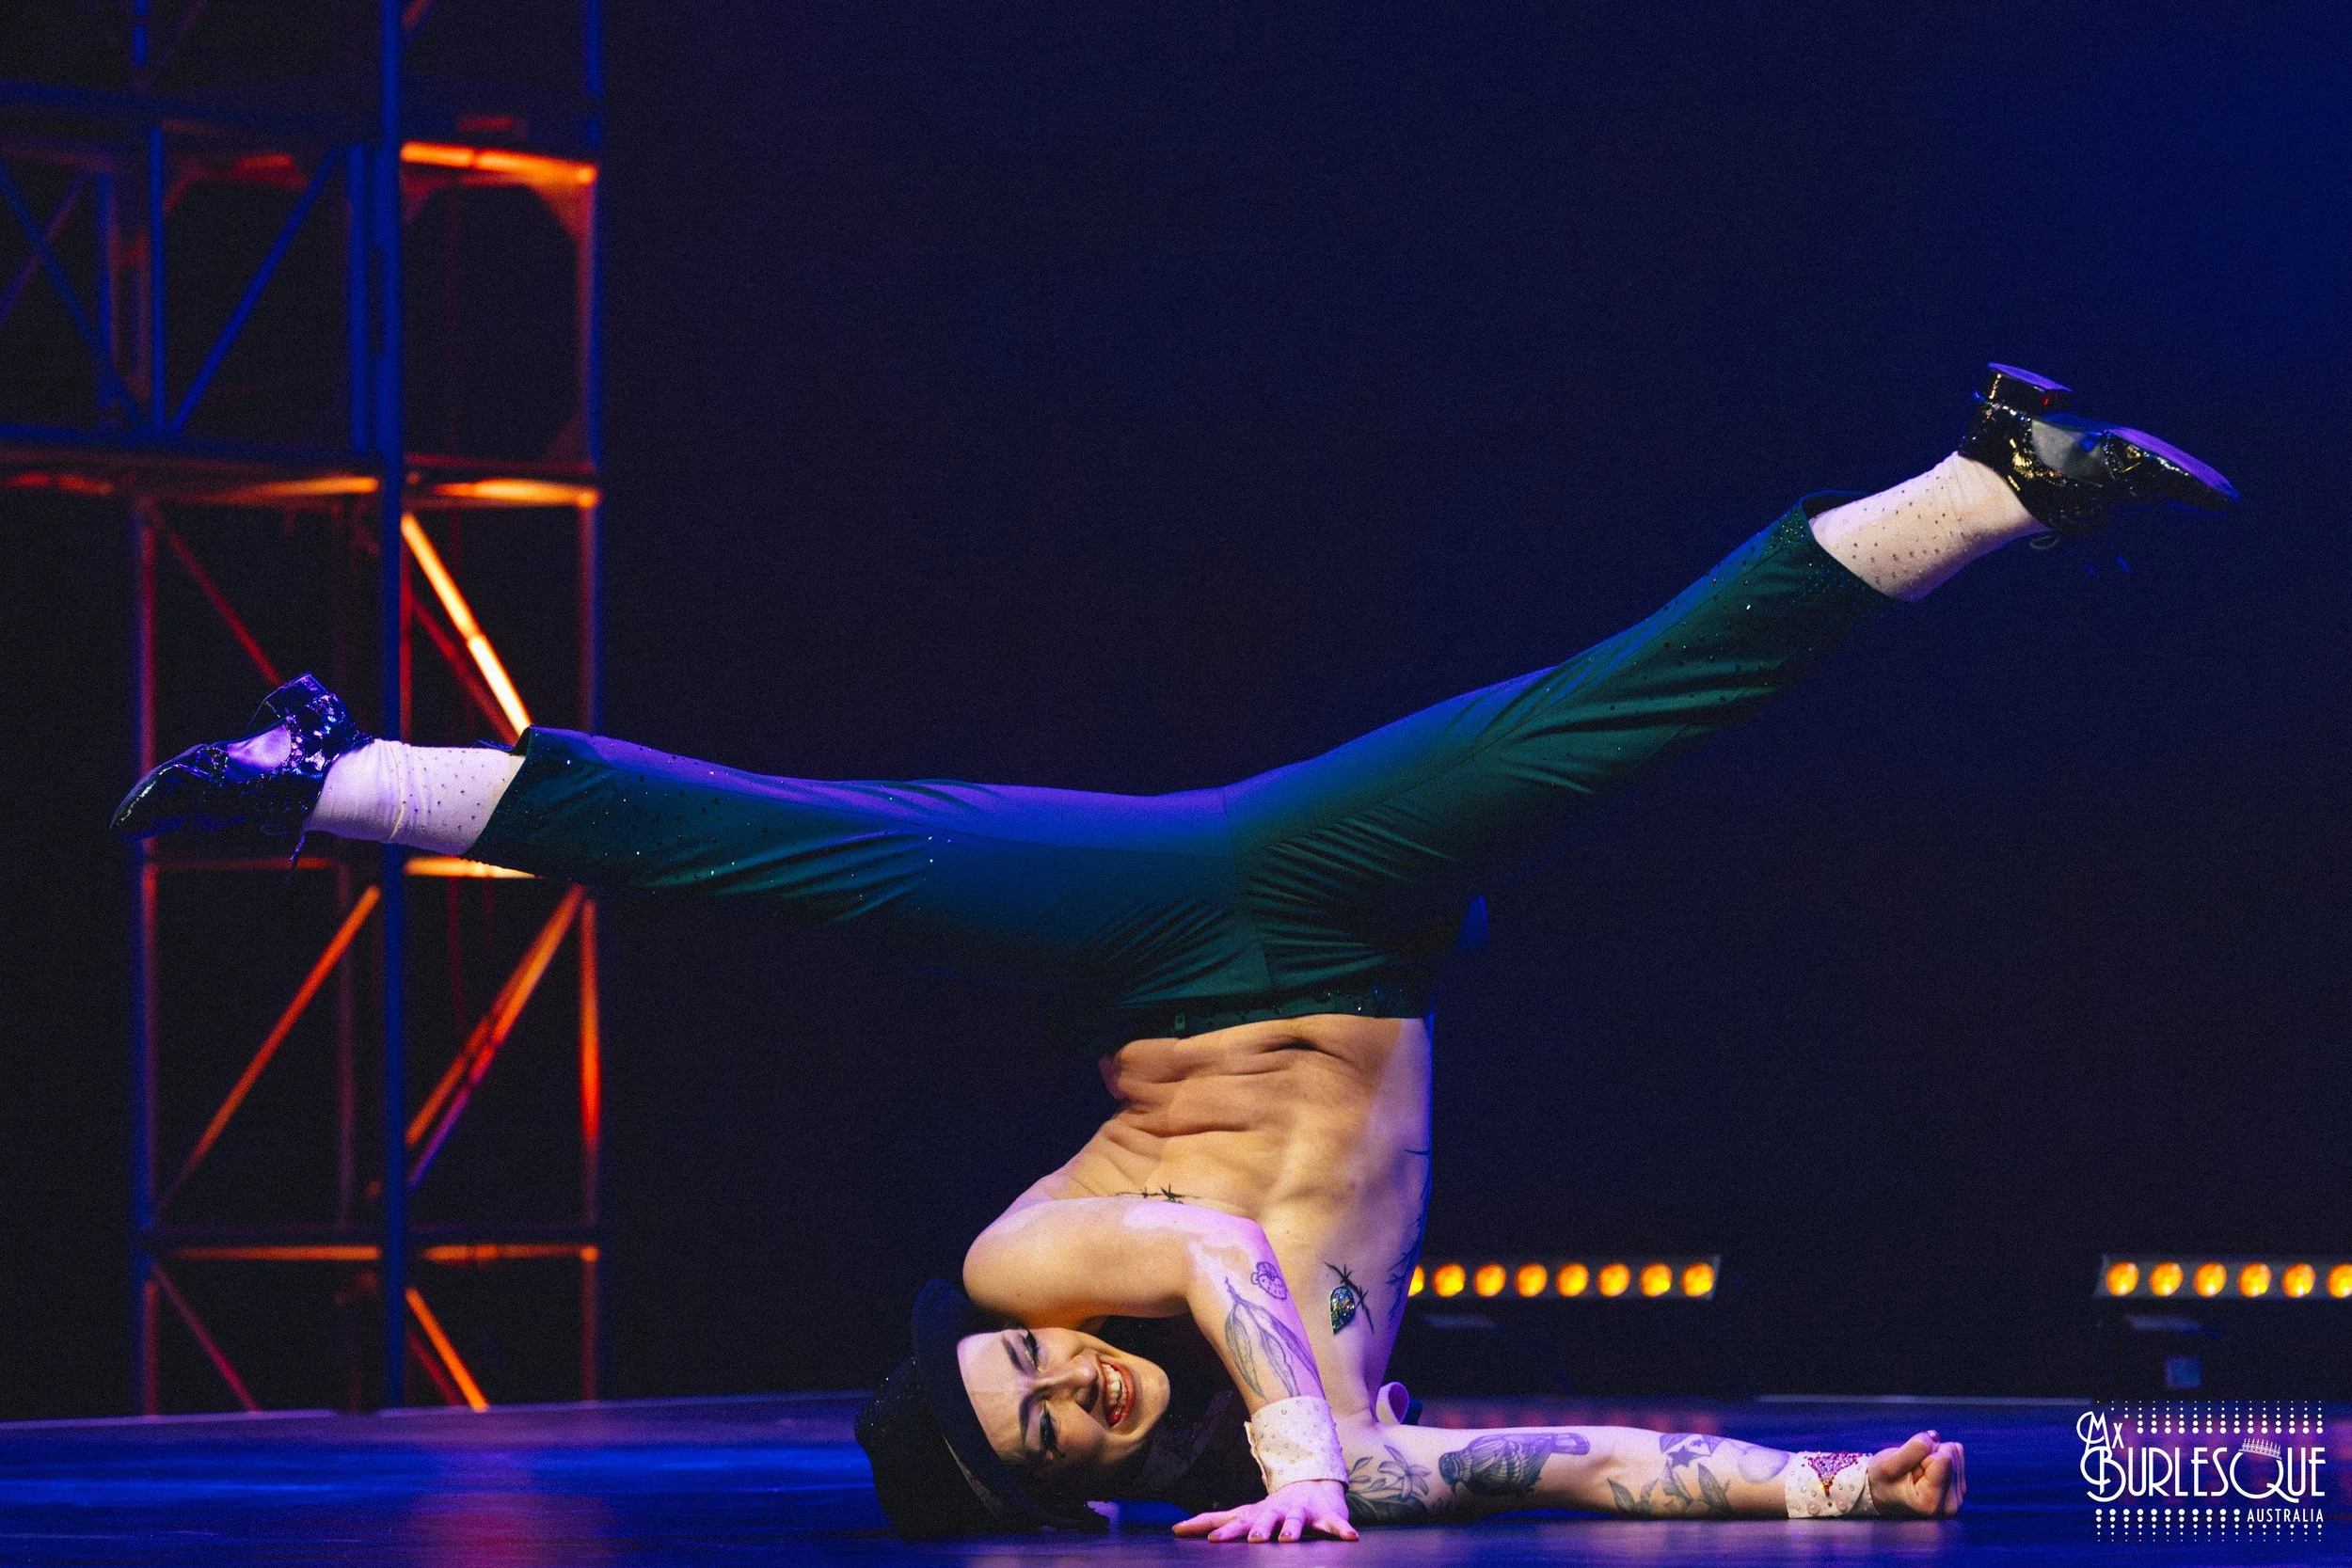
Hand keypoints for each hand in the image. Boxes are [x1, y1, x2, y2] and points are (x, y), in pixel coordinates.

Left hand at [1173, 1479, 1358, 1542]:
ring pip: (1298, 1522)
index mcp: (1257, 1515)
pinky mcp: (1326, 1517)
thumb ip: (1213, 1522)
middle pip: (1266, 1521)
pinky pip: (1336, 1525)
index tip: (1212, 1542)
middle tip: (1255, 1539)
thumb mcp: (1243, 1513)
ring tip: (1289, 1539)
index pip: (1237, 1523)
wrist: (1312, 1485)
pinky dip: (1342, 1530)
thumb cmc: (1271, 1509)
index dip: (1225, 1532)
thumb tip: (1175, 1529)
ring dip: (1293, 1530)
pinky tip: (1350, 1538)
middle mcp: (1278, 1513)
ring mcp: (1302, 1513)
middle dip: (1261, 1529)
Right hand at [1868, 1430, 1964, 1516]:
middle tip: (1912, 1471)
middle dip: (1928, 1455)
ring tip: (1917, 1472)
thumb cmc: (1882, 1481)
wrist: (1882, 1492)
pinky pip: (1956, 1454)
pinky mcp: (1959, 1487)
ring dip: (1932, 1456)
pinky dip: (1938, 1457)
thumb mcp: (1888, 1464)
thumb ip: (1913, 1449)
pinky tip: (1927, 1471)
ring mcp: (1957, 1497)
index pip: (1943, 1458)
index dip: (1922, 1456)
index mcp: (1932, 1502)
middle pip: (1950, 1454)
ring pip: (1954, 1452)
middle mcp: (1950, 1504)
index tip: (1909, 1471)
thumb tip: (1935, 1436)